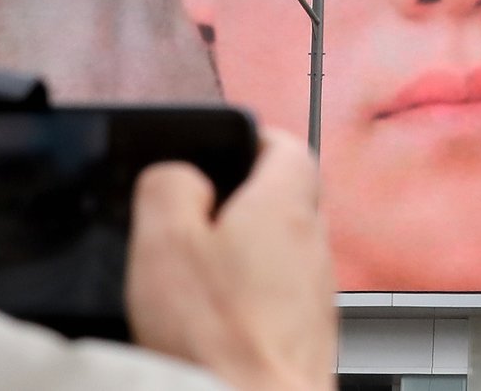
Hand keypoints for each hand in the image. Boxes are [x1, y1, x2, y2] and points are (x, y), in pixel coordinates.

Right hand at [125, 129, 336, 390]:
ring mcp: (316, 299)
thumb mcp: (165, 241)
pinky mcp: (307, 342)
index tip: (222, 146)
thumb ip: (168, 186)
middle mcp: (313, 249)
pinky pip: (279, 302)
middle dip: (240, 202)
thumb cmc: (221, 341)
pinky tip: (214, 326)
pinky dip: (249, 302)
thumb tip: (178, 175)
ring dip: (244, 256)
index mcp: (285, 207)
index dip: (251, 138)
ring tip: (197, 278)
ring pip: (282, 254)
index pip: (286, 145)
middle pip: (285, 201)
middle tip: (193, 217)